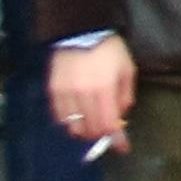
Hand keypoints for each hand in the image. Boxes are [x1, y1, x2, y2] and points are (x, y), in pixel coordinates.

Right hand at [50, 35, 135, 158]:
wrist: (80, 31)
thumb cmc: (109, 50)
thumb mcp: (127, 69)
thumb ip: (125, 95)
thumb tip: (121, 116)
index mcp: (105, 89)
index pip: (109, 124)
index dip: (116, 140)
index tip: (122, 148)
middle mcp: (84, 95)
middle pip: (91, 129)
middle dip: (101, 135)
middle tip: (107, 132)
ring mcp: (66, 94)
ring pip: (73, 127)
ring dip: (84, 131)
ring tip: (91, 125)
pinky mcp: (53, 91)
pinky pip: (60, 117)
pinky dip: (69, 123)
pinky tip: (77, 117)